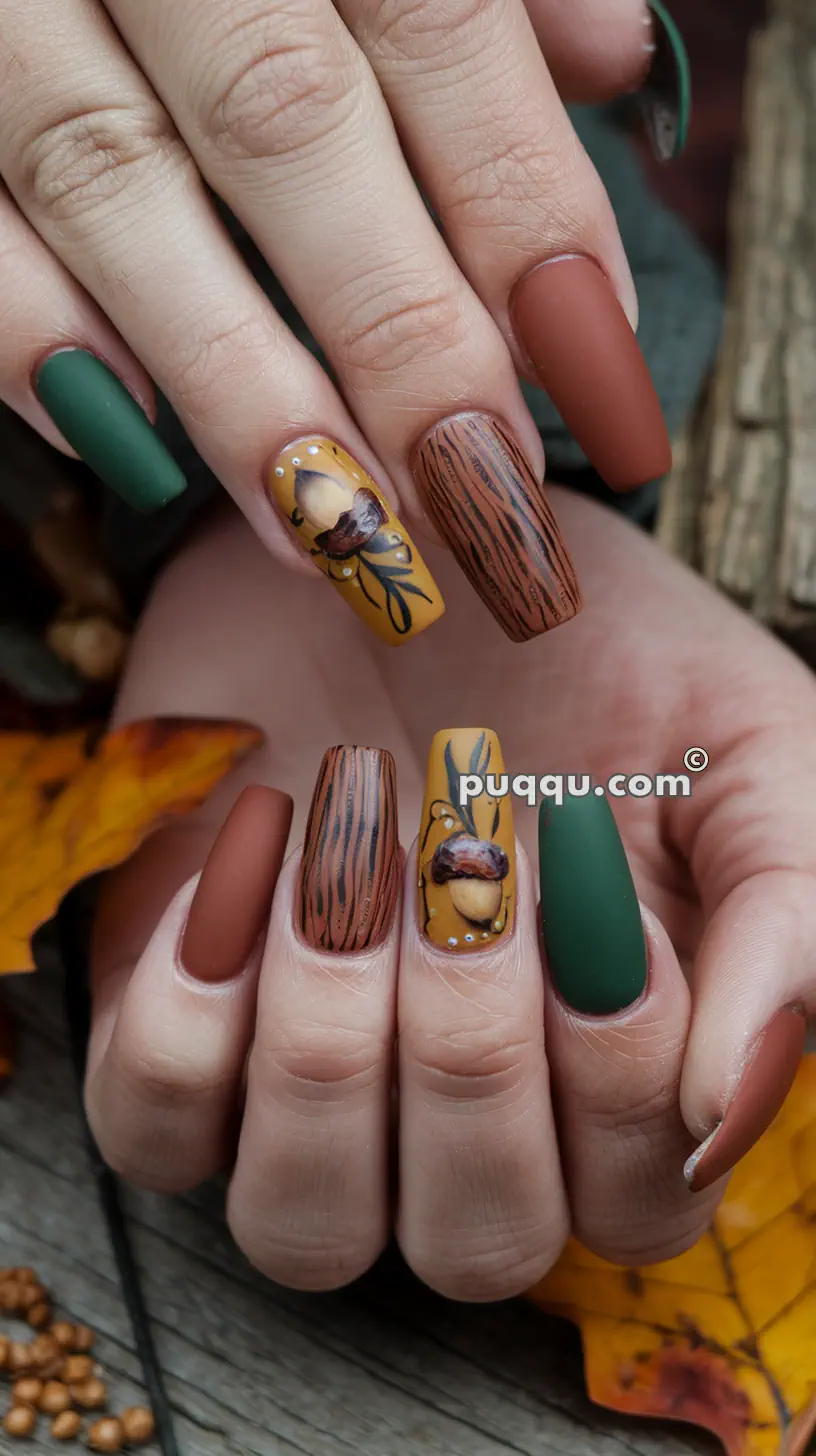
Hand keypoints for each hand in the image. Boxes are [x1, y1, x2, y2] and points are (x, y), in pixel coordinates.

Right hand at [0, 0, 674, 648]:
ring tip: (335, 530)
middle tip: (482, 499)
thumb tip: (617, 54)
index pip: (437, 26)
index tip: (601, 384)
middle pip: (287, 122)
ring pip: (114, 180)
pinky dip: (29, 325)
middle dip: (400, 331)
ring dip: (232, 378)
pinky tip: (122, 442)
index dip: (526, 209)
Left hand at [86, 487, 813, 1299]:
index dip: (619, 1065)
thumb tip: (722, 1111)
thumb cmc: (596, 652)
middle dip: (473, 1052)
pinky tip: (252, 850)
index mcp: (617, 1080)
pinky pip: (152, 1127)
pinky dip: (192, 1010)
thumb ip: (787, 915)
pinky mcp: (180, 1023)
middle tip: (469, 862)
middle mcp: (463, 1120)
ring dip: (332, 1049)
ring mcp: (309, 1089)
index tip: (582, 864)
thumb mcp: (744, 746)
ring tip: (350, 871)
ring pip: (306, 1227)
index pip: (639, 1203)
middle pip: (475, 1241)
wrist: (409, 543)